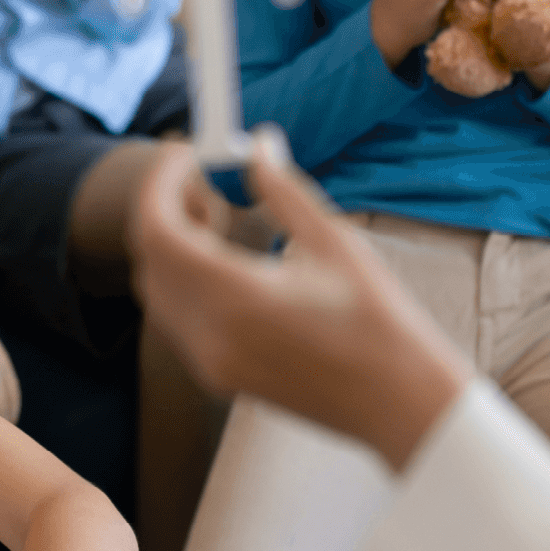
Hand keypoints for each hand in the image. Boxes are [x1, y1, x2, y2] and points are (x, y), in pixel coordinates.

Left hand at [129, 137, 471, 469]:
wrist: (399, 405)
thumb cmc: (379, 324)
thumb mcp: (334, 244)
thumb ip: (283, 191)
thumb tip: (257, 146)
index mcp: (235, 297)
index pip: (158, 229)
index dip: (162, 182)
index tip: (185, 151)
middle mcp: (209, 334)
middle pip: (150, 259)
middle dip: (166, 209)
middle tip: (203, 176)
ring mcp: (211, 361)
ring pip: (159, 291)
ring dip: (173, 245)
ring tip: (219, 216)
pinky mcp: (221, 375)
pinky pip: (179, 319)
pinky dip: (185, 279)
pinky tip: (228, 261)